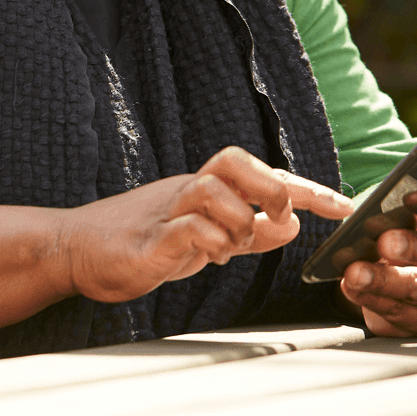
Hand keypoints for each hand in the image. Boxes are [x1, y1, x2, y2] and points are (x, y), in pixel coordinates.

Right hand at [55, 146, 353, 302]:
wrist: (74, 250)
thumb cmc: (140, 241)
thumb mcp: (206, 238)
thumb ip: (250, 232)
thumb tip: (292, 225)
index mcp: (202, 189)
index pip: (259, 174)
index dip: (304, 187)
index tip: (342, 206)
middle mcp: (185, 191)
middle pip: (232, 159)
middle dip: (269, 186)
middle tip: (279, 216)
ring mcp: (164, 212)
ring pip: (211, 190)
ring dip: (238, 219)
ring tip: (236, 246)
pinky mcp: (147, 240)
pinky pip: (186, 228)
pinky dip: (209, 241)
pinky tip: (212, 256)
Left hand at [339, 190, 416, 335]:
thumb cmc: (416, 238)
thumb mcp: (413, 219)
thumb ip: (399, 214)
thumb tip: (372, 221)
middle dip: (412, 249)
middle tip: (385, 243)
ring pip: (416, 290)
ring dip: (383, 281)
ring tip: (355, 272)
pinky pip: (396, 311)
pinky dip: (369, 298)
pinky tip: (350, 287)